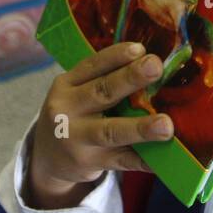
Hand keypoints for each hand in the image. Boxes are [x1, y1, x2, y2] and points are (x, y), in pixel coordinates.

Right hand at [23, 42, 174, 209]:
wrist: (46, 159)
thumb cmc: (74, 116)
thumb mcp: (75, 94)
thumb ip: (102, 82)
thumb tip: (151, 67)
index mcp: (66, 85)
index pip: (92, 66)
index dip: (116, 56)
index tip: (141, 49)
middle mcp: (66, 110)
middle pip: (101, 92)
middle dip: (130, 79)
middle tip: (155, 67)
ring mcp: (76, 140)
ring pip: (110, 132)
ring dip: (140, 128)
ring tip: (166, 125)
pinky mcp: (88, 163)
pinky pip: (121, 162)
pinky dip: (143, 160)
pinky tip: (162, 159)